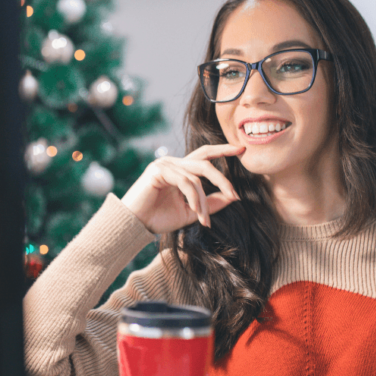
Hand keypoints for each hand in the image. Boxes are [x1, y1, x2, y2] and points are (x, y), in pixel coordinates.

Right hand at [120, 144, 244, 233]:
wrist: (134, 225)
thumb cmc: (158, 218)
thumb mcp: (191, 211)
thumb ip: (211, 203)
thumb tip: (233, 197)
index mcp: (180, 169)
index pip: (204, 155)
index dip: (223, 150)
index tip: (241, 150)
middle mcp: (172, 162)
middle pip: (205, 161)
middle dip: (222, 177)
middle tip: (235, 194)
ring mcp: (165, 164)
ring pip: (196, 177)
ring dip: (204, 201)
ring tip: (204, 220)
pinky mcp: (159, 170)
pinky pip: (185, 182)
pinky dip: (194, 198)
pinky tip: (195, 212)